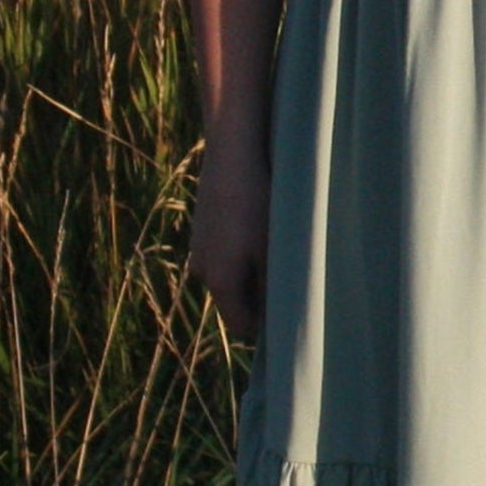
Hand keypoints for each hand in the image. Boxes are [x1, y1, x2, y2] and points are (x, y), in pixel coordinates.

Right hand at [188, 136, 272, 342]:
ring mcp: (197, 251)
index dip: (265, 329)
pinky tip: (256, 231)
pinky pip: (221, 257)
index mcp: (219, 283)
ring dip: (249, 275)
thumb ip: (273, 288)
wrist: (232, 157)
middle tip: (287, 280)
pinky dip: (238, 255)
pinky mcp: (200, 232)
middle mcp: (201, 273)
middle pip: (233, 304)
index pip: (241, 327)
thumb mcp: (273, 250)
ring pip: (228, 279)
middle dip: (258, 300)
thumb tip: (279, 318)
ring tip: (273, 251)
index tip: (288, 316)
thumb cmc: (259, 205)